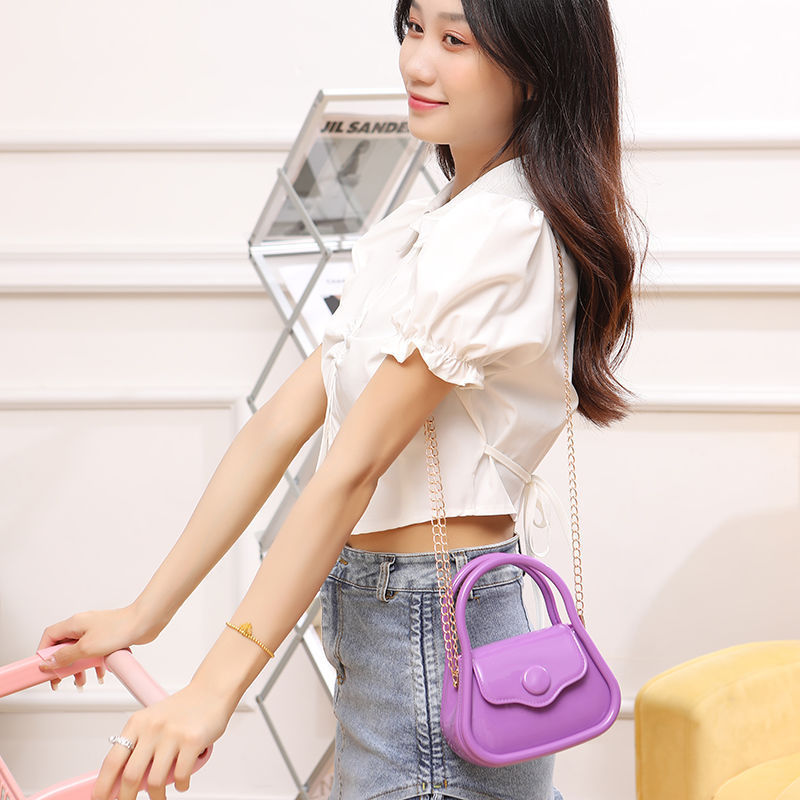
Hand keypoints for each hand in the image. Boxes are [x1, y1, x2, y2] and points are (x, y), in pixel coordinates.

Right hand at [37, 605, 154, 689]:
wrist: (145, 622)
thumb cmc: (119, 628)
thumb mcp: (86, 647)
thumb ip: (65, 656)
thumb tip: (48, 662)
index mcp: (74, 623)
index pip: (50, 636)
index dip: (43, 652)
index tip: (43, 668)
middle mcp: (84, 625)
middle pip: (64, 646)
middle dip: (62, 665)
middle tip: (60, 680)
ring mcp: (96, 631)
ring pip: (80, 651)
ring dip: (79, 667)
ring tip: (81, 682)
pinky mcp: (108, 637)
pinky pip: (95, 652)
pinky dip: (94, 664)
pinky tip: (100, 674)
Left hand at [93, 681, 228, 799]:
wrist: (211, 690)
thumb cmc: (183, 708)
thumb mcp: (153, 720)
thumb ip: (139, 745)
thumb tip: (123, 779)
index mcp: (137, 723)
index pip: (112, 761)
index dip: (102, 786)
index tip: (100, 799)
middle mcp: (152, 728)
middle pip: (130, 775)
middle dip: (126, 798)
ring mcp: (173, 734)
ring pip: (155, 780)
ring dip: (156, 796)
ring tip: (159, 797)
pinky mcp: (193, 740)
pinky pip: (181, 775)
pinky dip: (181, 785)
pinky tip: (182, 783)